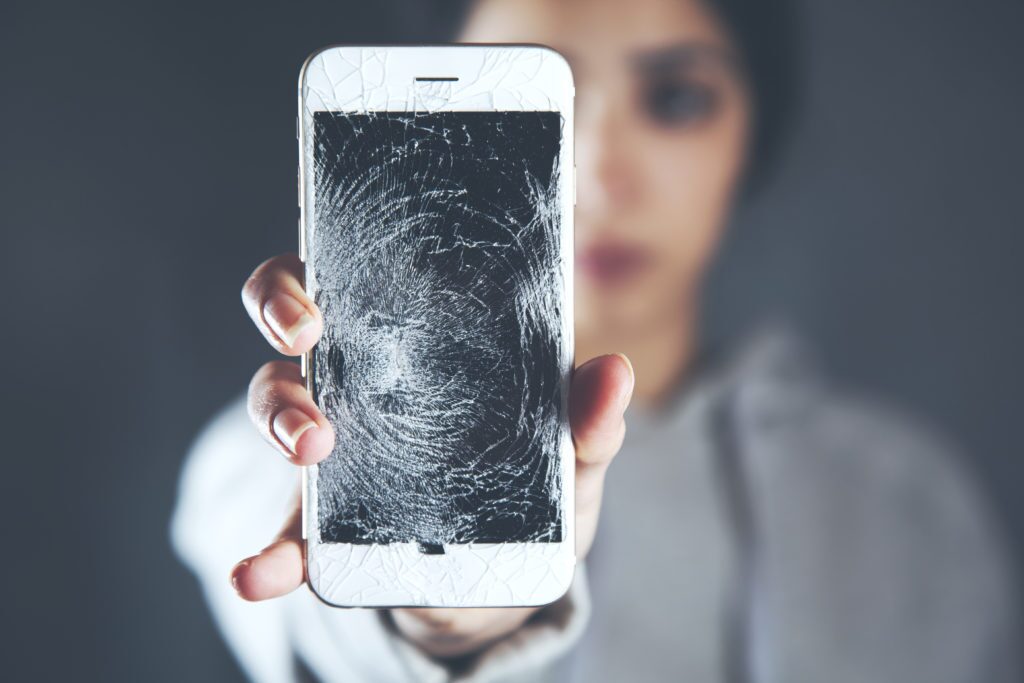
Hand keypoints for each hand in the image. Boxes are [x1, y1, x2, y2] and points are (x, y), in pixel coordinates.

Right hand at [232, 253, 633, 657]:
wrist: (500, 583)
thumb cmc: (532, 494)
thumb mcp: (567, 460)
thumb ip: (587, 424)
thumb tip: (614, 372)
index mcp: (417, 345)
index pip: (357, 274)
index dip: (328, 261)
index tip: (327, 279)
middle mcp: (362, 379)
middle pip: (296, 317)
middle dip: (283, 310)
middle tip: (307, 334)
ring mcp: (334, 445)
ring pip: (277, 402)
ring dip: (280, 416)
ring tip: (311, 450)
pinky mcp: (321, 521)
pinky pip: (283, 531)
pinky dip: (267, 553)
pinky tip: (259, 574)